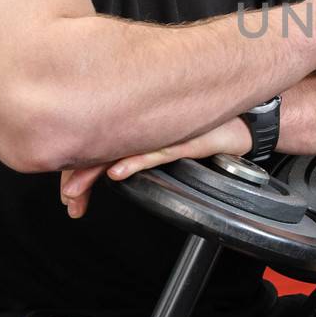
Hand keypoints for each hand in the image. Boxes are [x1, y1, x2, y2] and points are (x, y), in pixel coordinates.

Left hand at [58, 117, 251, 218]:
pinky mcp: (185, 137)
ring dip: (94, 171)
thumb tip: (113, 168)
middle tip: (67, 198)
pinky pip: (156, 151)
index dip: (77, 166)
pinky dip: (134, 161)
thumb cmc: (212, 128)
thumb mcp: (171, 142)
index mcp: (138, 124)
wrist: (248, 118)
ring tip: (75, 189)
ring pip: (121, 149)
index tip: (68, 192)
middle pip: (102, 146)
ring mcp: (164, 129)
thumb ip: (143, 151)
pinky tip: (117, 171)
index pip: (99, 143)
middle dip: (78, 174)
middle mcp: (146, 123)